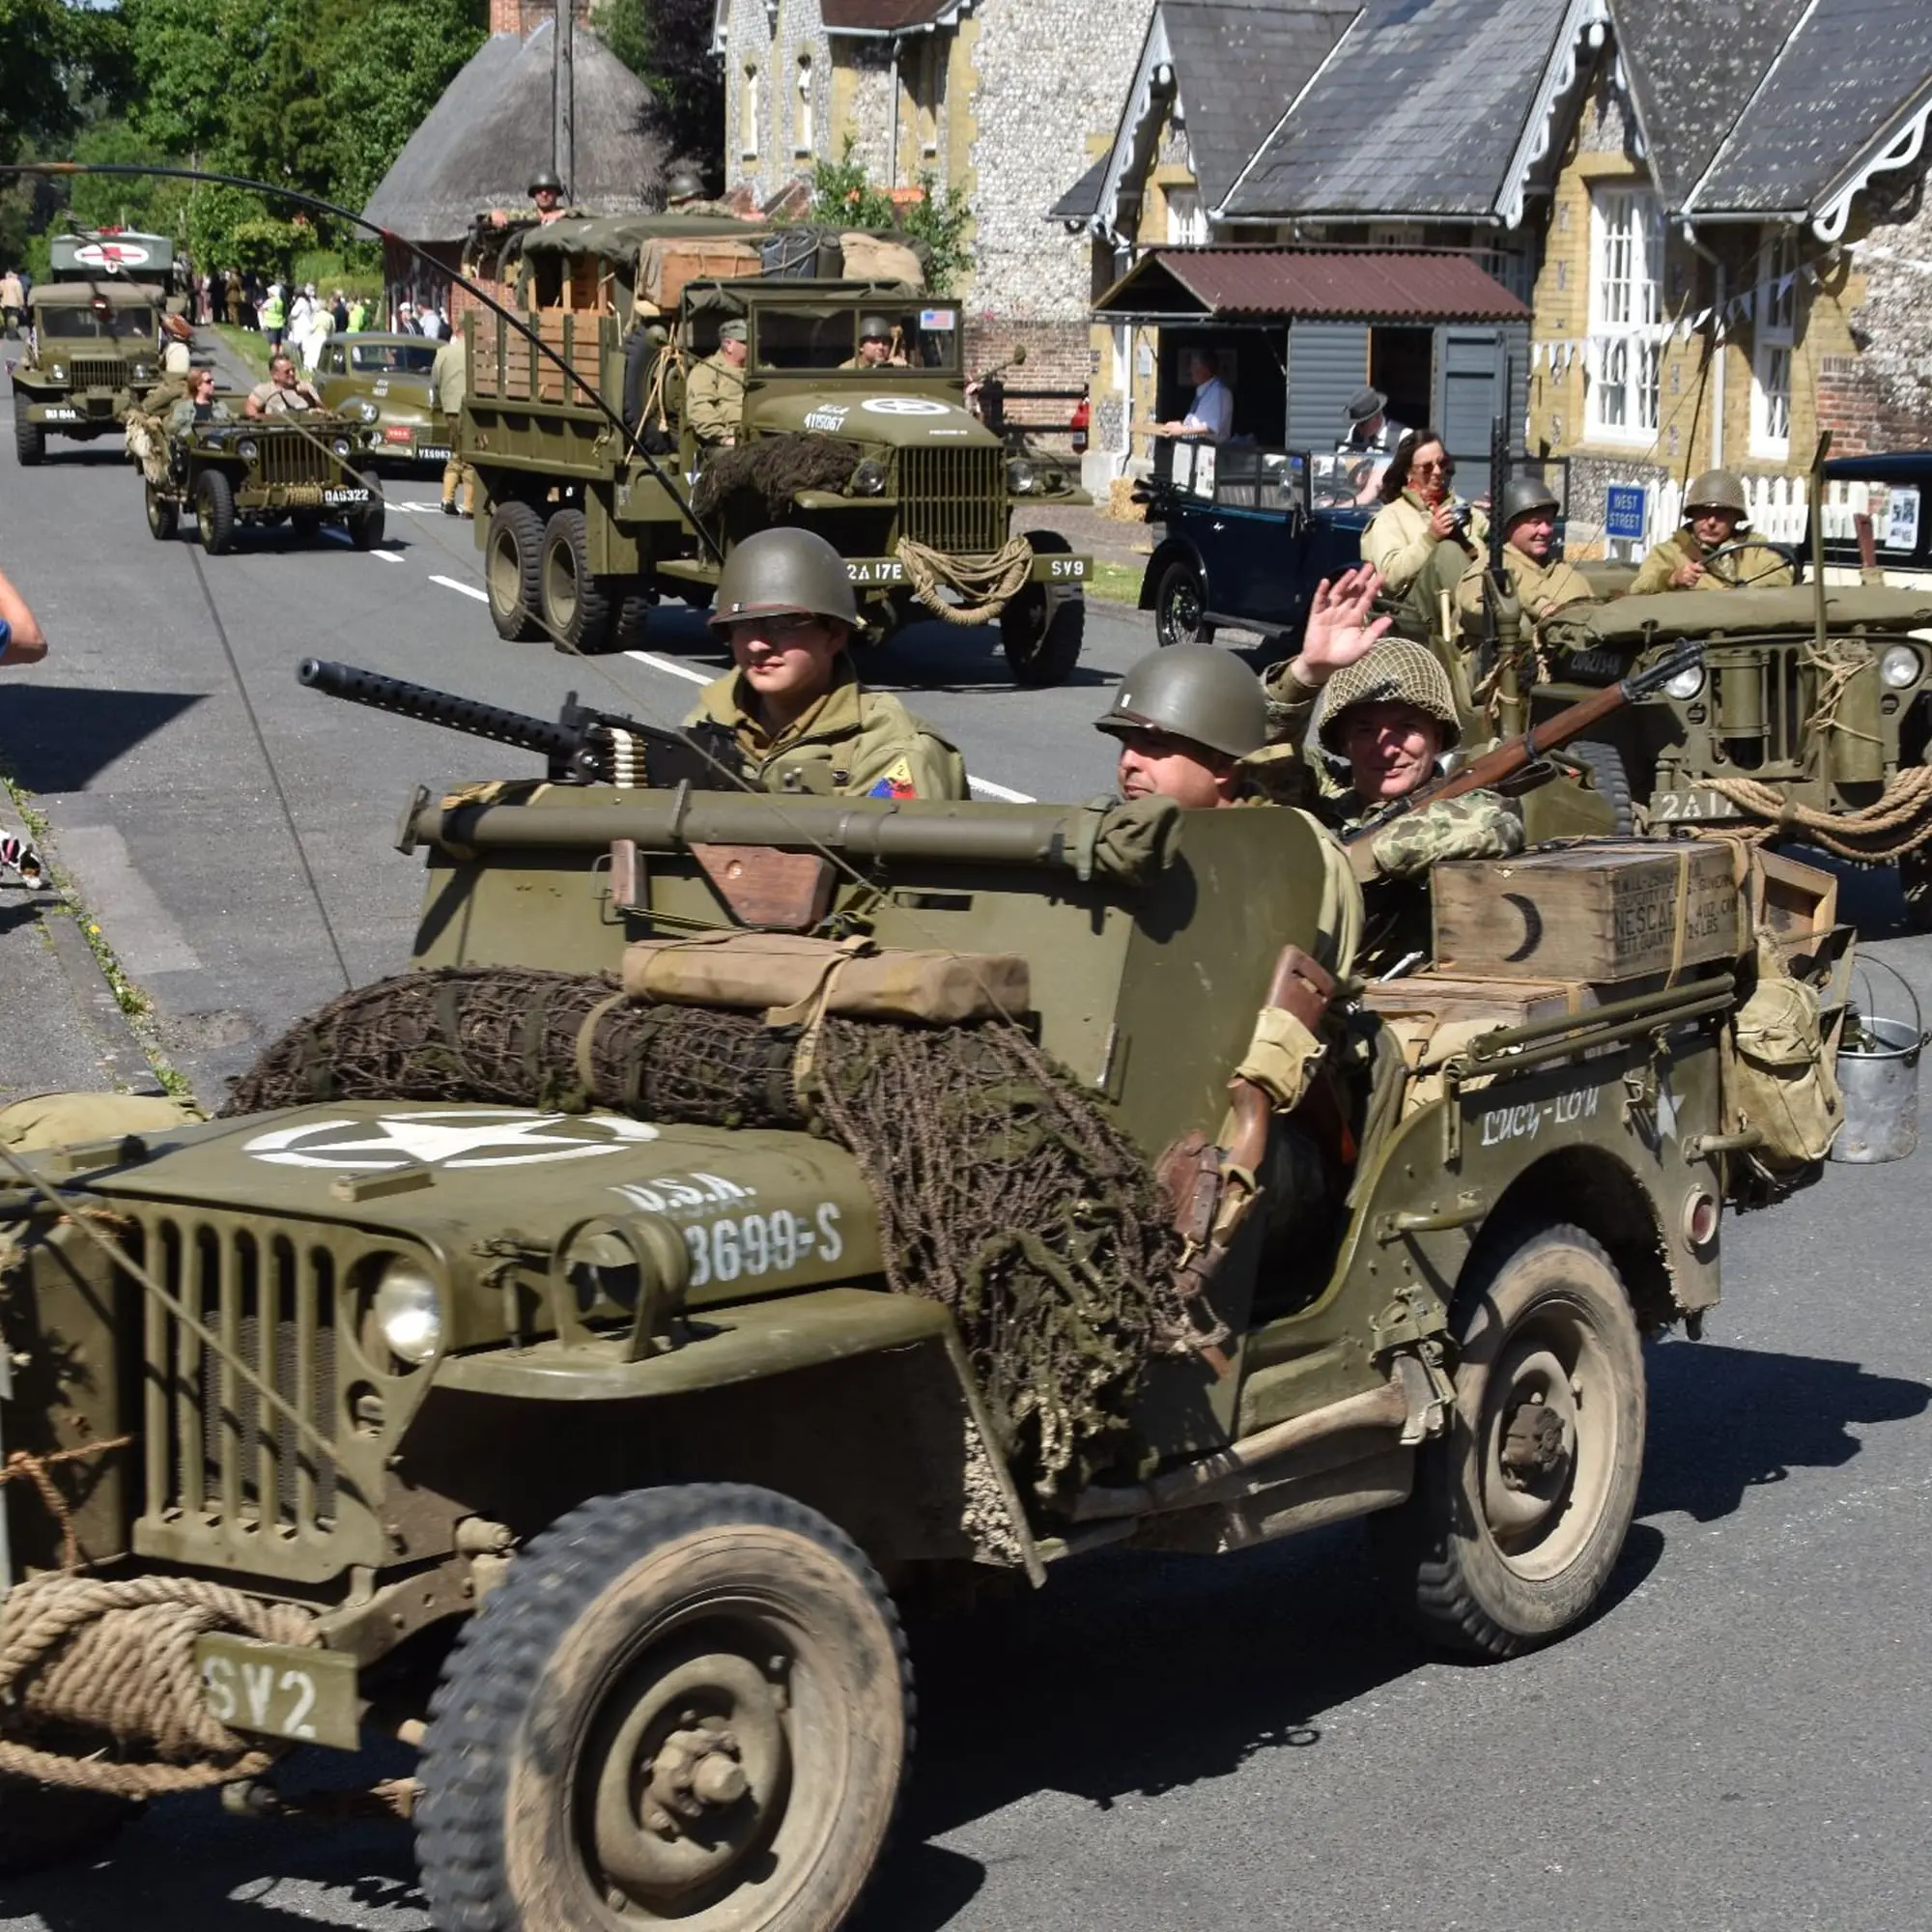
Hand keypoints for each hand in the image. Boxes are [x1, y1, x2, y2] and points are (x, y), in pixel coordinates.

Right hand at [1296, 566, 1392, 684]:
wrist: (1322, 665)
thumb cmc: (1343, 656)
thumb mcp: (1362, 646)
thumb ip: (1374, 632)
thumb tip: (1389, 618)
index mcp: (1356, 618)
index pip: (1366, 599)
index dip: (1373, 588)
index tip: (1382, 576)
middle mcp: (1344, 611)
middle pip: (1354, 592)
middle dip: (1361, 579)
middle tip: (1370, 565)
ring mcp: (1330, 612)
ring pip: (1338, 593)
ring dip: (1345, 582)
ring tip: (1353, 572)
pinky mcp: (1316, 616)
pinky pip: (1319, 602)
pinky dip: (1322, 592)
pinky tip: (1326, 582)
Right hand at [1428, 500, 1458, 539]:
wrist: (1431, 537)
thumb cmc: (1434, 526)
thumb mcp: (1433, 520)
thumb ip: (1437, 514)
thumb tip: (1441, 506)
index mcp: (1434, 519)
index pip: (1440, 513)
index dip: (1445, 508)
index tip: (1450, 506)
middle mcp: (1437, 524)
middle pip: (1446, 517)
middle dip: (1451, 514)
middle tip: (1453, 514)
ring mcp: (1441, 528)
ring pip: (1449, 521)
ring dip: (1452, 520)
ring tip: (1453, 519)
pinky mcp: (1445, 532)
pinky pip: (1451, 527)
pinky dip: (1452, 526)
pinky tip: (1451, 526)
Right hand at [1670, 555, 1704, 587]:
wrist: (1674, 576)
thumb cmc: (1683, 570)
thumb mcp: (1689, 566)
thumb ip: (1696, 564)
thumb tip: (1702, 561)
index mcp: (1689, 566)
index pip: (1698, 567)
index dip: (1702, 569)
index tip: (1704, 570)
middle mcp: (1687, 570)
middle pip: (1698, 575)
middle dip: (1698, 576)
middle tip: (1697, 576)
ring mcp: (1685, 577)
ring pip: (1695, 580)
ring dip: (1695, 580)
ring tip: (1693, 579)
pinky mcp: (1684, 582)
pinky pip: (1692, 584)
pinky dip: (1692, 584)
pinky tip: (1691, 582)